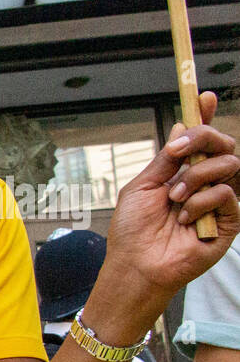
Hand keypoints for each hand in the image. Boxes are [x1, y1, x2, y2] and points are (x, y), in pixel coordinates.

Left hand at [101, 91, 238, 303]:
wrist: (135, 265)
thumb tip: (181, 126)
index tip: (202, 96)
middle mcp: (204, 183)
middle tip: (179, 149)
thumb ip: (166, 158)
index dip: (205, 117)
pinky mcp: (228, 221)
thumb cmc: (132, 230)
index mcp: (182, 173)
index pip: (202, 140)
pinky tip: (186, 217)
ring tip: (174, 197)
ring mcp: (218, 201)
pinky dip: (203, 201)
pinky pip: (228, 194)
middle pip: (223, 144)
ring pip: (230, 164)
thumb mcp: (142, 186)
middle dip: (204, 138)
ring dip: (198, 175)